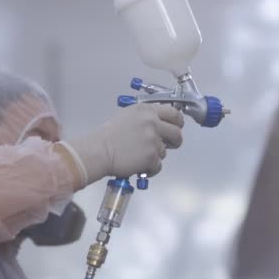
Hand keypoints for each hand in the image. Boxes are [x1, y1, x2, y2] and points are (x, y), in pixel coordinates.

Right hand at [58, 103, 183, 188]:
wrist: (100, 151)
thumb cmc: (109, 135)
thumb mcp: (129, 116)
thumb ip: (147, 117)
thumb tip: (161, 123)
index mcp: (147, 111)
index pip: (174, 113)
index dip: (178, 122)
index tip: (177, 127)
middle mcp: (153, 123)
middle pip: (177, 133)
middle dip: (174, 141)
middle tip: (168, 144)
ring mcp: (153, 140)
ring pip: (165, 151)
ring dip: (155, 155)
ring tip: (140, 155)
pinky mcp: (152, 156)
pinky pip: (158, 165)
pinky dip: (150, 168)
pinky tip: (140, 165)